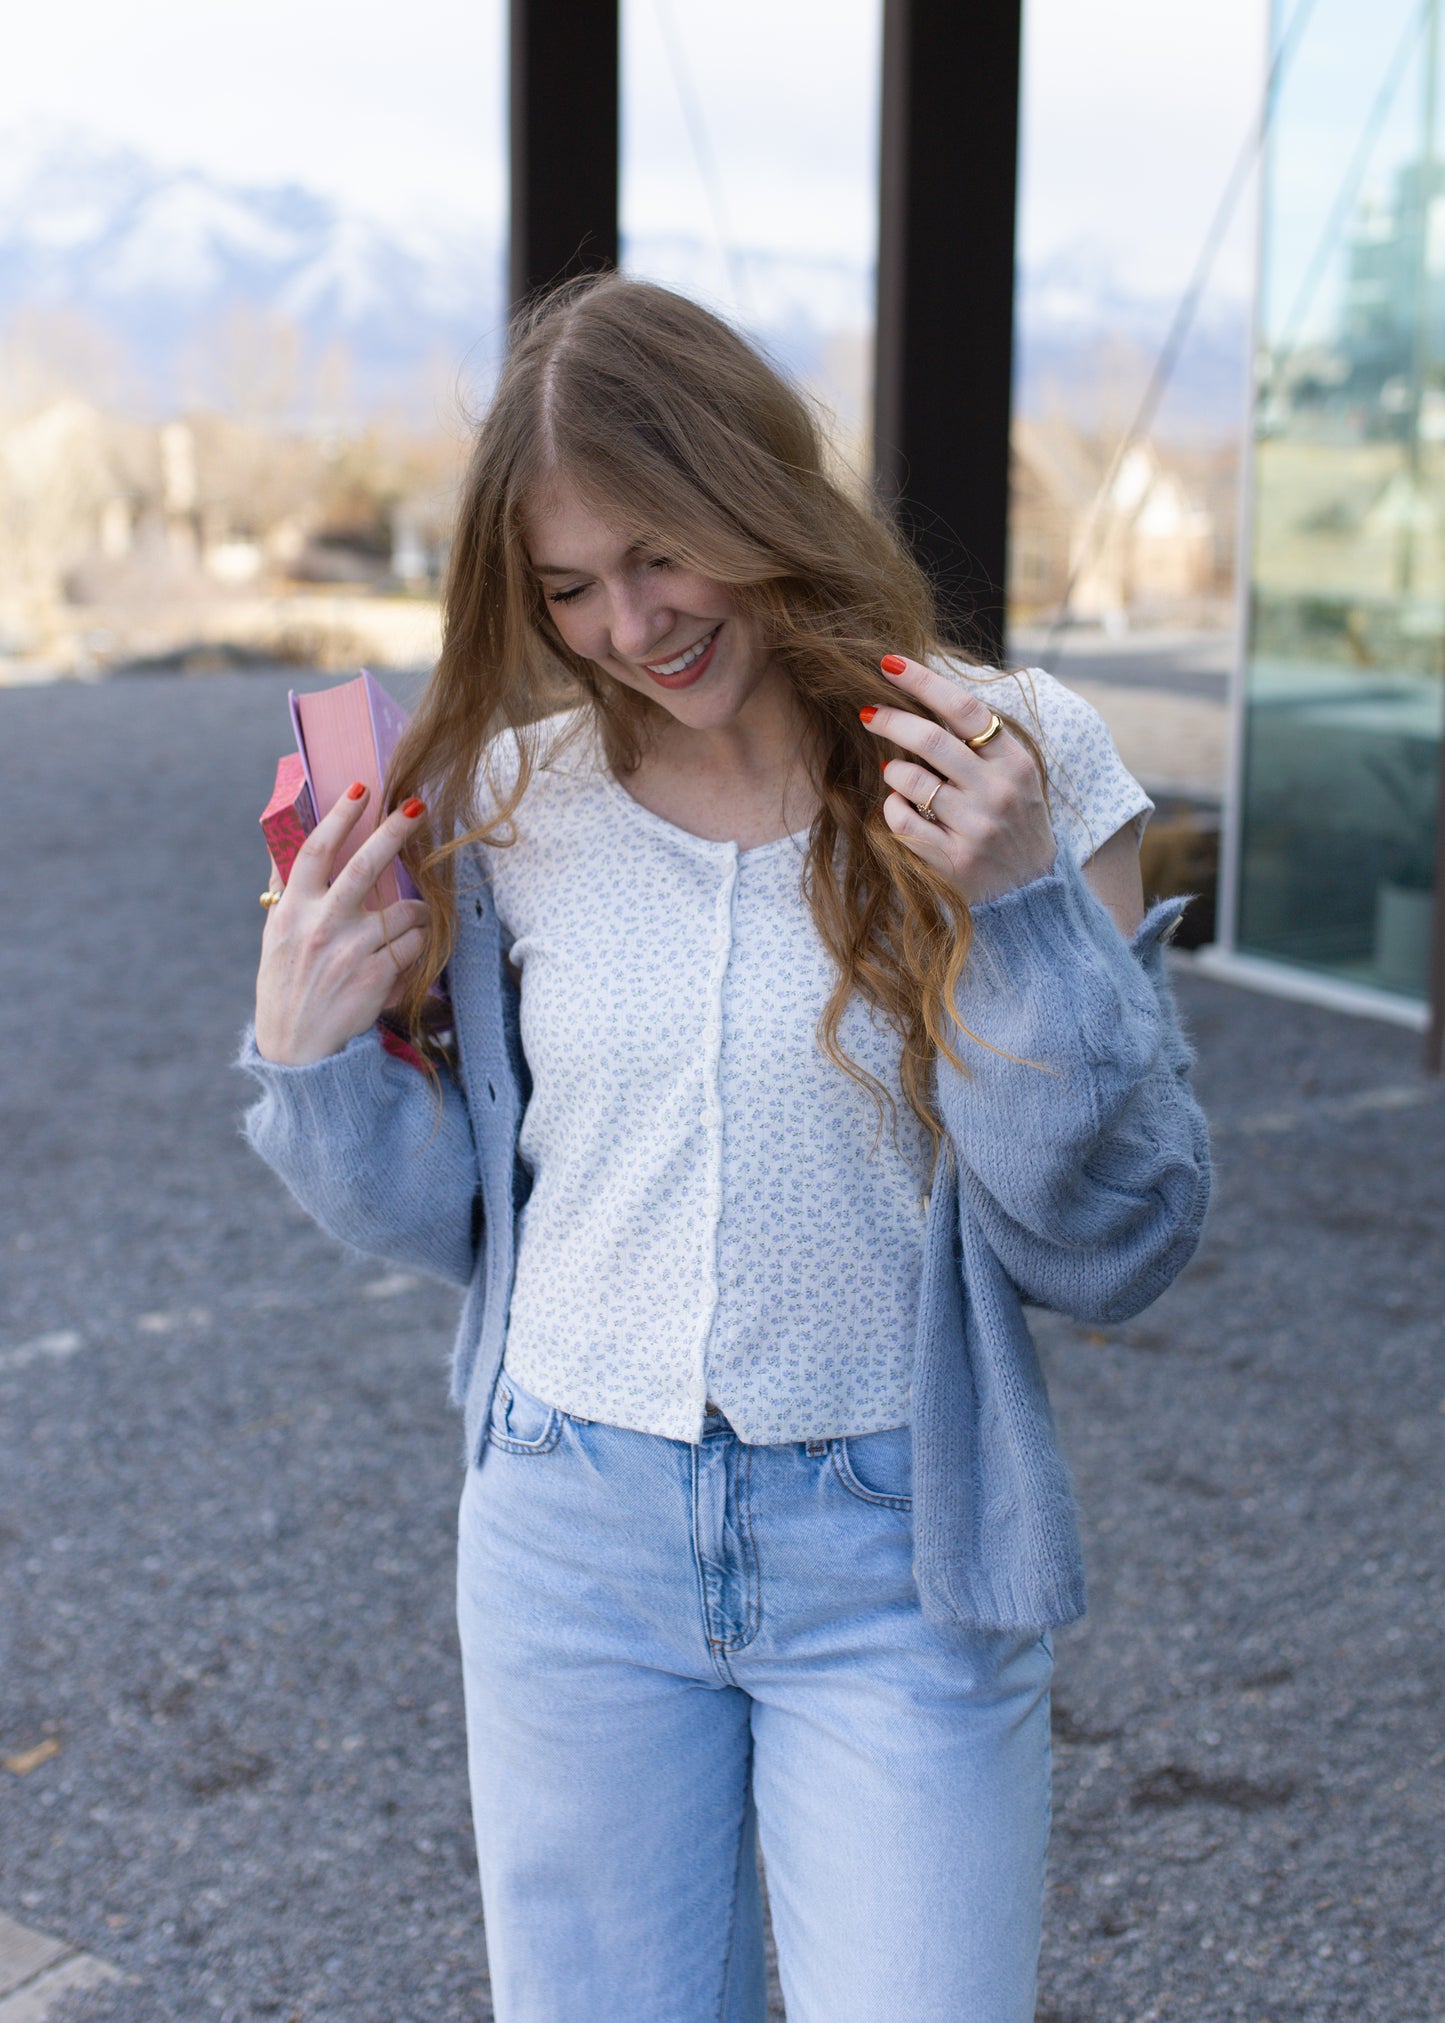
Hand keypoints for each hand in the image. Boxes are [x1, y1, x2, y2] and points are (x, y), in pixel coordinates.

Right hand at [254, 785, 429, 1065]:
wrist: (296, 1046)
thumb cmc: (286, 984)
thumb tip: (289, 847)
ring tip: (409, 920)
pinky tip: (411, 949)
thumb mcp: (276, 935)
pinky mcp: (375, 977)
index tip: (361, 789)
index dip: (340, 816)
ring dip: (417, 911)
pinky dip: (420, 942)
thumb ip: (288, 892)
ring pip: (405, 911)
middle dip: (394, 831)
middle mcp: (320, 925)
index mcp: (292, 909)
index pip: (315, 850)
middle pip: (364, 866)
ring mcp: (349, 951)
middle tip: (417, 805)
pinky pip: (414, 945)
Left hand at [861, 655, 1056, 904]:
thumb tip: (922, 698)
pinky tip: (900, 806)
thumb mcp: (1014, 775)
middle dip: (890, 719)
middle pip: (931, 740)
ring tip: (894, 770)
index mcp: (1014, 762)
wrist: (1033, 889)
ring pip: (911, 781)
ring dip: (893, 769)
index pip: (964, 709)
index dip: (923, 681)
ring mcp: (975, 827)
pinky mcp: (953, 859)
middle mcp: (997, 792)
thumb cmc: (1014, 820)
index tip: (889, 663)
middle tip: (867, 711)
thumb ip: (979, 742)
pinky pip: (901, 821)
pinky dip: (891, 807)